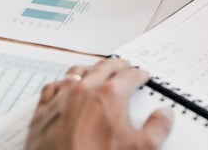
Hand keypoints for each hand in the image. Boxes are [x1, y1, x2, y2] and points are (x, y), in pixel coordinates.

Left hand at [26, 59, 172, 149]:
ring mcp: (62, 98)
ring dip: (90, 69)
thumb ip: (157, 128)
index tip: (142, 76)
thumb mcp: (140, 149)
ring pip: (77, 72)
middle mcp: (84, 90)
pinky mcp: (43, 111)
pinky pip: (53, 87)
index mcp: (110, 95)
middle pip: (104, 67)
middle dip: (117, 66)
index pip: (129, 75)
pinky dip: (62, 83)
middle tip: (124, 67)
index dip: (139, 74)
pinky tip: (64, 86)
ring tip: (97, 71)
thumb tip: (164, 115)